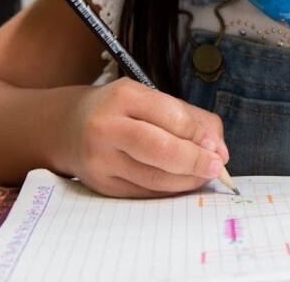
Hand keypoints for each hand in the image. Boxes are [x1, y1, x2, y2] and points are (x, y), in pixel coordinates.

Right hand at [63, 78, 229, 197]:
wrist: (69, 128)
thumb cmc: (120, 111)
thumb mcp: (150, 99)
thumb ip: (190, 119)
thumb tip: (220, 150)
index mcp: (124, 97)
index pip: (171, 118)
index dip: (199, 136)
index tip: (217, 147)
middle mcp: (107, 127)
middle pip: (161, 150)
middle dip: (196, 161)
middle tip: (216, 167)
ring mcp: (101, 160)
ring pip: (155, 178)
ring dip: (187, 181)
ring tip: (202, 175)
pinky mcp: (102, 186)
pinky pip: (145, 193)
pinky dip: (169, 190)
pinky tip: (180, 182)